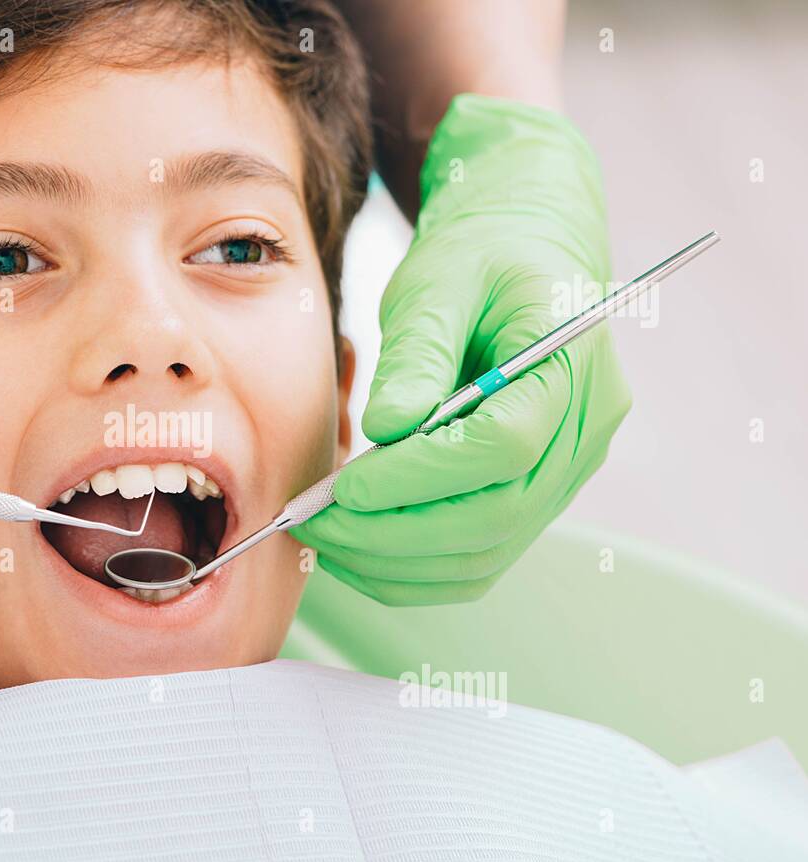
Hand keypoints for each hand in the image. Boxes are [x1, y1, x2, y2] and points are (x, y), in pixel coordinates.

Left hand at [292, 95, 631, 605]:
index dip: (418, 477)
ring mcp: (564, 476)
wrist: (520, 257)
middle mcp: (583, 434)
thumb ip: (417, 352)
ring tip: (322, 537)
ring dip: (394, 564)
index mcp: (571, 366)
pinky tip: (354, 548)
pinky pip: (476, 560)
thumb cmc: (479, 258)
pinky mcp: (533, 499)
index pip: (504, 448)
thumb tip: (385, 430)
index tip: (343, 485)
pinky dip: (411, 570)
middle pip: (495, 517)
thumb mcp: (439, 280)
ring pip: (484, 557)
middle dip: (391, 533)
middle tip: (312, 522)